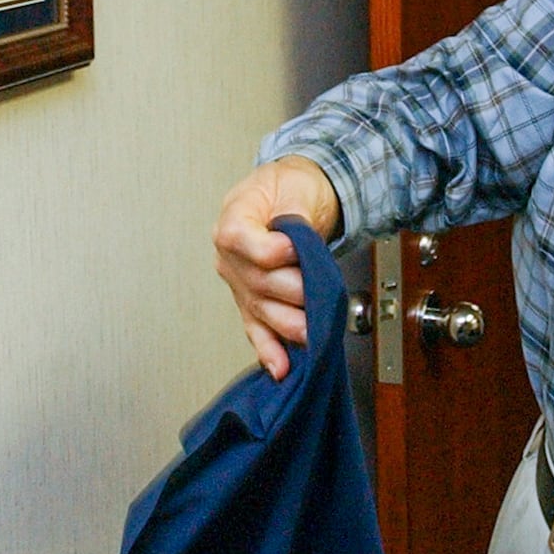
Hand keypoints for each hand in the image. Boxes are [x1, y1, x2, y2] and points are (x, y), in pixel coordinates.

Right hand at [212, 156, 341, 379]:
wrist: (290, 192)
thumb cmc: (288, 185)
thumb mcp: (294, 185)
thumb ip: (294, 214)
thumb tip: (299, 240)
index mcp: (233, 222)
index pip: (250, 247)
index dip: (278, 251)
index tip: (299, 248)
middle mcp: (231, 258)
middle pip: (260, 284)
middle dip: (295, 291)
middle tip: (321, 291)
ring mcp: (240, 283)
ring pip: (262, 312)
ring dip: (290, 326)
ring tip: (315, 333)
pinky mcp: (252, 301)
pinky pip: (257, 329)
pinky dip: (269, 350)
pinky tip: (280, 368)